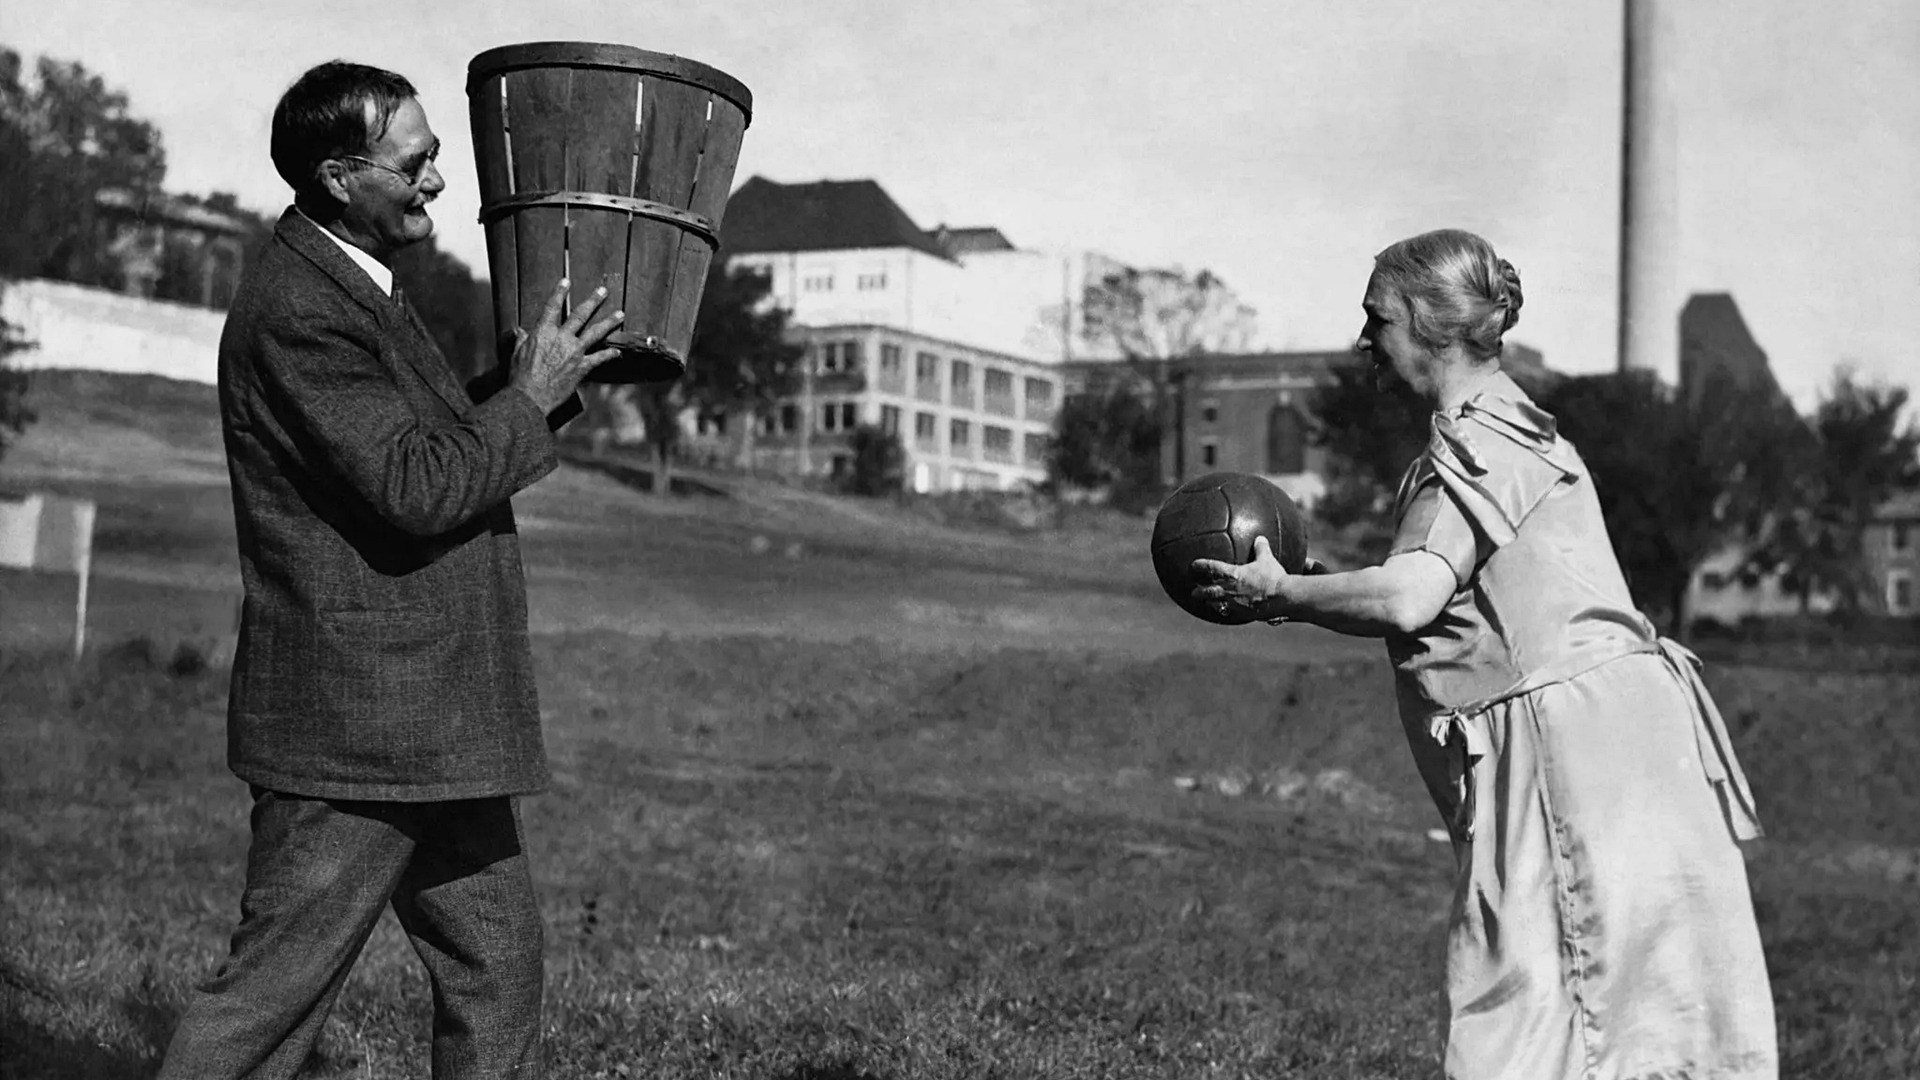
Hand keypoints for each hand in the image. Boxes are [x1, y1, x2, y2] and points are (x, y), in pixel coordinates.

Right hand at [507, 278, 624, 412]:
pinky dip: (609, 355)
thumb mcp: (517, 354)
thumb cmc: (521, 377)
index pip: (552, 307)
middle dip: (593, 301)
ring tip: (620, 314)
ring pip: (595, 332)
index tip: (566, 282)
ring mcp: (574, 352)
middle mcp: (561, 338)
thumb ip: (521, 340)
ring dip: (609, 322)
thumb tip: (520, 331)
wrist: (530, 397)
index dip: (559, 293)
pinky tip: (617, 352)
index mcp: (543, 332)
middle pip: (580, 315)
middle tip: (603, 291)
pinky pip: (599, 358)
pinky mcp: (582, 367)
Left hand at [1190, 535, 1299, 621]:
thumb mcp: (1267, 560)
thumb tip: (1260, 538)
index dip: (1200, 566)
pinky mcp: (1243, 614)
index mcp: (1232, 574)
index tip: (1194, 566)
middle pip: (1207, 592)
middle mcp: (1229, 590)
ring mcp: (1234, 604)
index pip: (1211, 568)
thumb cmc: (1273, 577)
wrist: (1281, 598)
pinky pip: (1231, 614)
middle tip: (1193, 593)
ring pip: (1216, 605)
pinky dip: (1227, 612)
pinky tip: (1229, 613)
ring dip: (1210, 604)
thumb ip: (1261, 549)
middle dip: (1199, 592)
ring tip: (1208, 604)